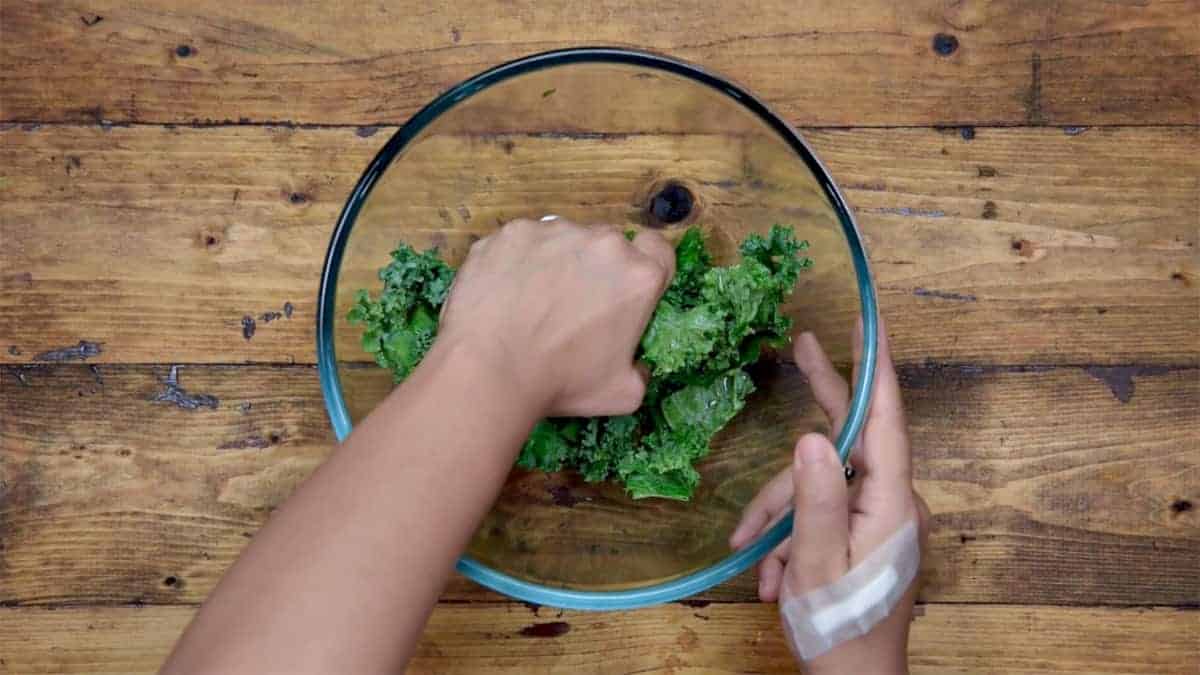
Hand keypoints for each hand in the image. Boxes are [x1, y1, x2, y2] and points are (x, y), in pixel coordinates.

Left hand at [438, 217, 674, 417]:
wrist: (489, 370)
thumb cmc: (560, 384)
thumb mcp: (623, 393)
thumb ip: (641, 371)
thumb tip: (637, 364)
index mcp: (639, 277)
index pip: (659, 250)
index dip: (644, 269)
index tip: (624, 290)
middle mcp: (604, 243)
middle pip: (609, 245)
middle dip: (597, 268)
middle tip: (572, 304)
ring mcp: (556, 231)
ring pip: (565, 239)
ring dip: (557, 261)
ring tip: (532, 300)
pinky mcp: (514, 232)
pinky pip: (524, 241)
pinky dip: (518, 260)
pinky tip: (505, 292)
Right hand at [729, 323, 929, 673]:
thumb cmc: (839, 629)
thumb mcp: (816, 564)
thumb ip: (815, 498)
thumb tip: (812, 437)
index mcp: (890, 504)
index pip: (886, 420)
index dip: (876, 367)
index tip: (868, 322)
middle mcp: (890, 504)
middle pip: (849, 441)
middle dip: (812, 414)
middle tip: (796, 348)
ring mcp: (877, 522)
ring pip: (820, 487)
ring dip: (780, 520)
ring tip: (757, 562)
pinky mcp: (862, 539)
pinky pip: (821, 517)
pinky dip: (791, 541)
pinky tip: (774, 578)